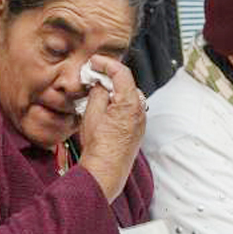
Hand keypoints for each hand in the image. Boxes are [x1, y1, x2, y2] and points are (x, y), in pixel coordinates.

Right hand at [78, 56, 145, 202]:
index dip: (106, 63)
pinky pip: (129, 108)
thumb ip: (98, 93)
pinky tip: (104, 106)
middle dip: (109, 76)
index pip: (121, 73)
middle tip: (92, 73)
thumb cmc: (99, 147)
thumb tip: (100, 84)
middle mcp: (140, 110)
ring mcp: (140, 121)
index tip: (94, 62)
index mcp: (130, 103)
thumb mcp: (92, 113)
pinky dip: (118, 102)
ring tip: (96, 90)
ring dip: (113, 89)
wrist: (105, 172)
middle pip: (127, 83)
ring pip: (128, 96)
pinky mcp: (137, 130)